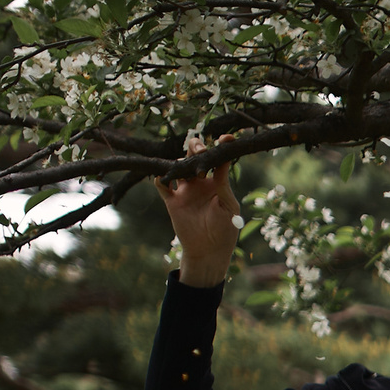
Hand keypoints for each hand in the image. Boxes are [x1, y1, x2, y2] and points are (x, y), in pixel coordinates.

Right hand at [155, 158, 240, 287]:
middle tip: (200, 150)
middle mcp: (200, 182)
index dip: (221, 146)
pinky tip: (163, 177)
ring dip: (180, 161)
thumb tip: (223, 161)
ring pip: (178, 166)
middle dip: (196, 147)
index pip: (219, 159)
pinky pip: (162, 185)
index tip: (227, 138)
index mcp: (217, 182)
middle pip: (194, 156)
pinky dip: (160, 178)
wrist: (209, 251)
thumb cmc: (225, 230)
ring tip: (185, 166)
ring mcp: (185, 190)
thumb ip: (223, 184)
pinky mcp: (172, 201)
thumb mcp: (228, 206)